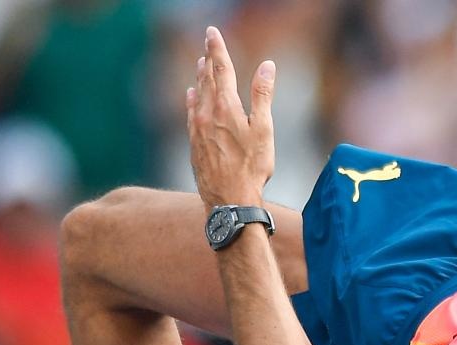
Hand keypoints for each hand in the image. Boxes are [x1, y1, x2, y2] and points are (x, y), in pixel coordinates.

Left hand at [186, 26, 275, 208]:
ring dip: (199, 77)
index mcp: (226, 107)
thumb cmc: (252, 169)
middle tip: (207, 43)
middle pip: (206, 79)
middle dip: (208, 59)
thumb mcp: (264, 130)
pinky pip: (190, 114)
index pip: (221, 69)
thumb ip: (263, 96)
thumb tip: (266, 66)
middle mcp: (208, 114)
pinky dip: (191, 99)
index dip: (217, 48)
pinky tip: (190, 95)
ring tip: (200, 64)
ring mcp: (198, 129)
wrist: (229, 201)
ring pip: (196, 95)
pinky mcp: (194, 144)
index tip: (212, 32)